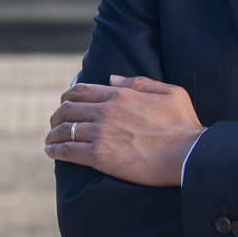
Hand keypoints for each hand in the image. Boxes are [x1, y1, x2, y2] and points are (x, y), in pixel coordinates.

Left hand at [46, 74, 204, 186]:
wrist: (187, 154)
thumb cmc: (183, 124)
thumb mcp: (169, 92)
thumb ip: (139, 82)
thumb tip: (111, 79)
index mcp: (120, 95)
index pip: (81, 90)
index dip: (67, 96)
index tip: (65, 103)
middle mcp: (106, 111)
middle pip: (67, 108)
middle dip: (57, 116)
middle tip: (54, 123)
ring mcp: (101, 134)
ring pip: (64, 130)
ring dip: (52, 134)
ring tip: (50, 140)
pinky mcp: (99, 156)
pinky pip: (68, 151)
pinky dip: (55, 150)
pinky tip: (51, 152)